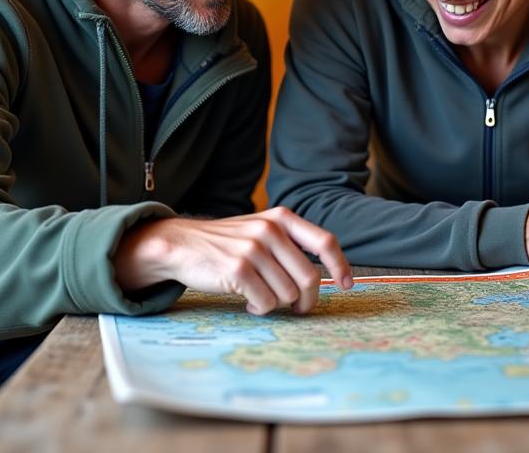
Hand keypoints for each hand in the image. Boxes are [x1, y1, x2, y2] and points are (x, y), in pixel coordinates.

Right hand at [114, 207, 353, 314]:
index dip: (341, 266)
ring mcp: (253, 249)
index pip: (325, 242)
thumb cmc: (226, 243)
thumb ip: (289, 244)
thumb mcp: (260, 230)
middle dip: (307, 300)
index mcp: (281, 218)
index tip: (347, 285)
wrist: (181, 244)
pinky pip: (266, 302)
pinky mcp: (238, 270)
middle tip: (298, 309)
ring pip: (288, 294)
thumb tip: (325, 275)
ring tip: (260, 297)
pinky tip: (249, 302)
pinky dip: (261, 308)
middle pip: (310, 277)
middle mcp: (270, 230)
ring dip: (277, 304)